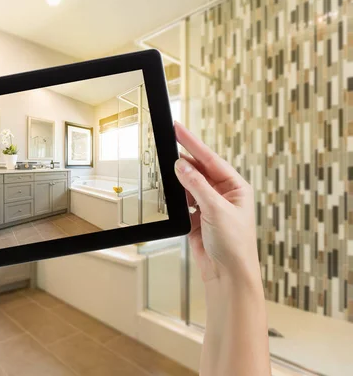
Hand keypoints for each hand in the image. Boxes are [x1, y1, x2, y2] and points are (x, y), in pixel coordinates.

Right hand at [173, 122, 258, 284]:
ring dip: (179, 180)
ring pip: (189, 184)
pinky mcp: (197, 218)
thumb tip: (181, 166)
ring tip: (166, 170)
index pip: (211, 159)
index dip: (193, 143)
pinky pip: (183, 200)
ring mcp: (210, 206)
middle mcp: (224, 194)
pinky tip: (170, 192)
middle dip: (184, 160)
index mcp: (236, 187)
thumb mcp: (216, 210)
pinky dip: (176, 196)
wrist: (227, 275)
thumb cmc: (234, 245)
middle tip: (167, 143)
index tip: (178, 129)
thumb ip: (197, 186)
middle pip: (200, 169)